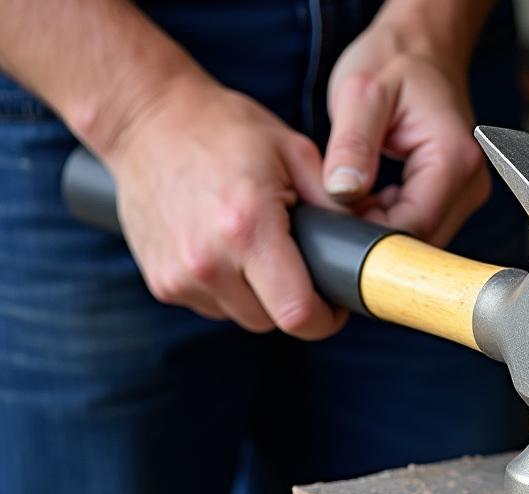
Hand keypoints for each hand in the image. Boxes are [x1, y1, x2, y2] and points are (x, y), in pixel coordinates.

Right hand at [105, 75, 347, 338]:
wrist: (144, 119)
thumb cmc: (225, 131)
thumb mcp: (294, 152)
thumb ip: (336, 205)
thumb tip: (366, 247)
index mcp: (248, 229)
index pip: (298, 315)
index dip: (325, 319)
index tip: (334, 303)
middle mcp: (208, 261)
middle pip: (273, 321)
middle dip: (293, 303)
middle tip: (299, 268)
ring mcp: (180, 276)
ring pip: (243, 317)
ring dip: (259, 297)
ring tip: (256, 250)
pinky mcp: (161, 283)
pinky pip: (213, 306)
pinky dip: (227, 290)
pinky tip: (224, 251)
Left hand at [323, 2, 491, 247]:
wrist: (422, 47)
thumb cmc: (395, 61)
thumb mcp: (360, 93)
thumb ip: (351, 145)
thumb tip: (342, 194)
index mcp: (454, 158)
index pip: (414, 226)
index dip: (372, 237)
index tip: (335, 225)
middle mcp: (471, 183)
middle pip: (422, 243)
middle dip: (377, 238)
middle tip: (338, 214)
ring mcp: (467, 194)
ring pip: (421, 241)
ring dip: (383, 231)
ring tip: (355, 200)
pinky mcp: (456, 198)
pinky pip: (422, 228)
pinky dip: (391, 222)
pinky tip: (371, 200)